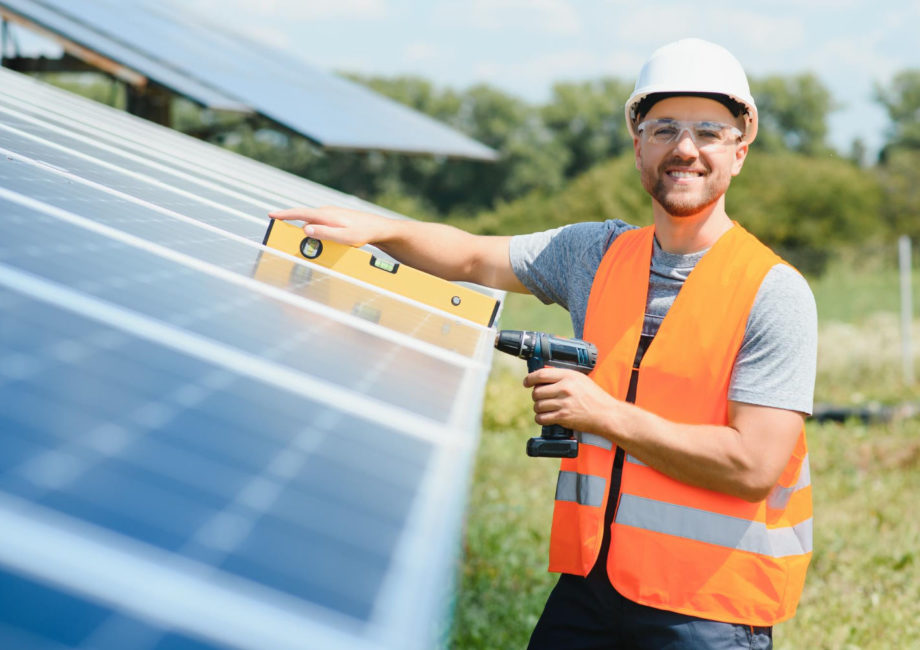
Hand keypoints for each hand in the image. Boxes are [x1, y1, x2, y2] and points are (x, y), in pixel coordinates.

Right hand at [268, 206, 393, 247]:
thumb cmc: (363, 233)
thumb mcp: (344, 237)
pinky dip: (314, 232)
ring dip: (303, 231)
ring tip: (299, 244)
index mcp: (325, 215)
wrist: (379, 228)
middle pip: (303, 218)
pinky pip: (319, 225)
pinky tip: (317, 241)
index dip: (284, 215)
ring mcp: (330, 215)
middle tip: (279, 235)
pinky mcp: (334, 219)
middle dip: (290, 225)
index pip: (300, 213)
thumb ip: (325, 233)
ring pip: (311, 223)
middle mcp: (326, 212)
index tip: (270, 215)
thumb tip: (306, 229)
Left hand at [523, 367, 618, 435]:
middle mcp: (565, 388)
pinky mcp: (563, 417)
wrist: (606, 414)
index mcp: (569, 376)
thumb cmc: (595, 397)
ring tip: (546, 408)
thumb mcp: (581, 379)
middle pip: (537, 392)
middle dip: (536, 396)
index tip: (527, 382)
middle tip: (541, 398)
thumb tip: (544, 377)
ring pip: (538, 405)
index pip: (541, 374)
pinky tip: (546, 417)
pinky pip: (542, 418)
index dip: (530, 379)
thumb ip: (564, 377)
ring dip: (539, 408)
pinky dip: (541, 418)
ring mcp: (564, 403)